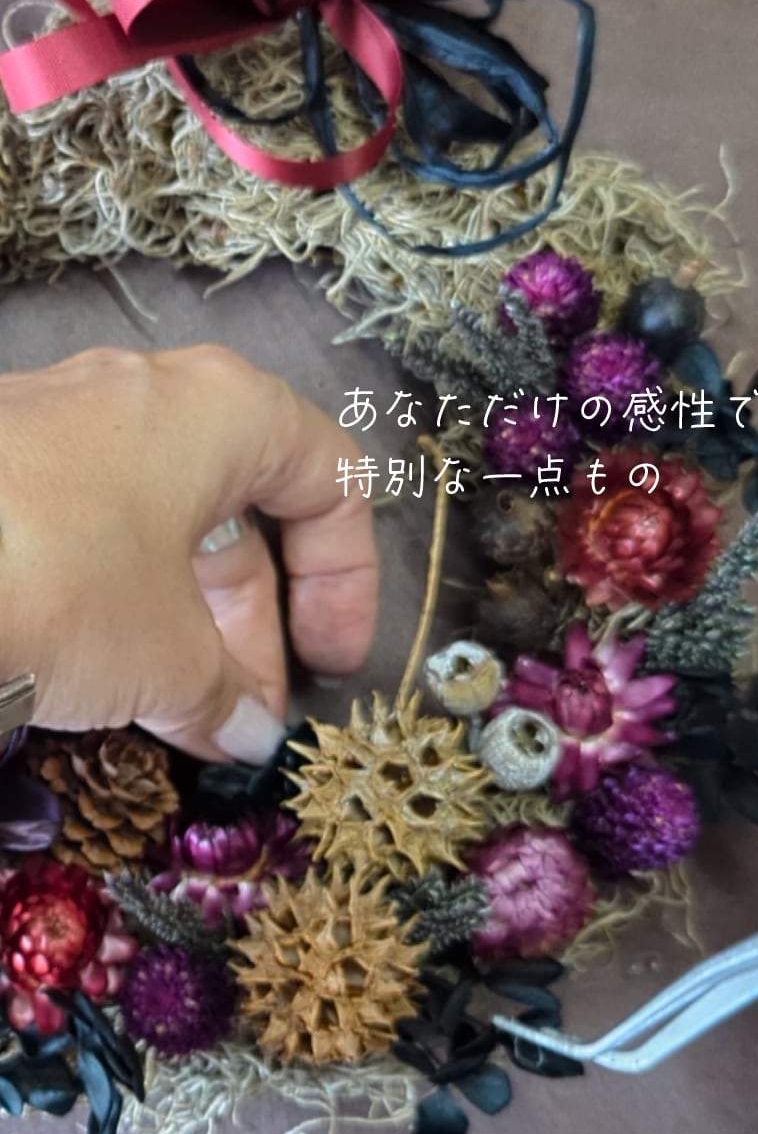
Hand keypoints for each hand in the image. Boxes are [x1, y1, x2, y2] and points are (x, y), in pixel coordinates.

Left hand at [0, 345, 376, 762]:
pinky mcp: (2, 469)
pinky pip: (93, 535)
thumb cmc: (61, 581)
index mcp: (223, 412)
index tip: (333, 663)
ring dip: (187, 629)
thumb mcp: (164, 654)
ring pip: (162, 531)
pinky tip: (105, 682)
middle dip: (253, 629)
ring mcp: (66, 429)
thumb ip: (225, 692)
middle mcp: (148, 400)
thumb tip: (248, 732)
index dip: (347, 582)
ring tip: (182, 720)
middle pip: (240, 515)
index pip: (330, 480)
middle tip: (247, 718)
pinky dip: (117, 607)